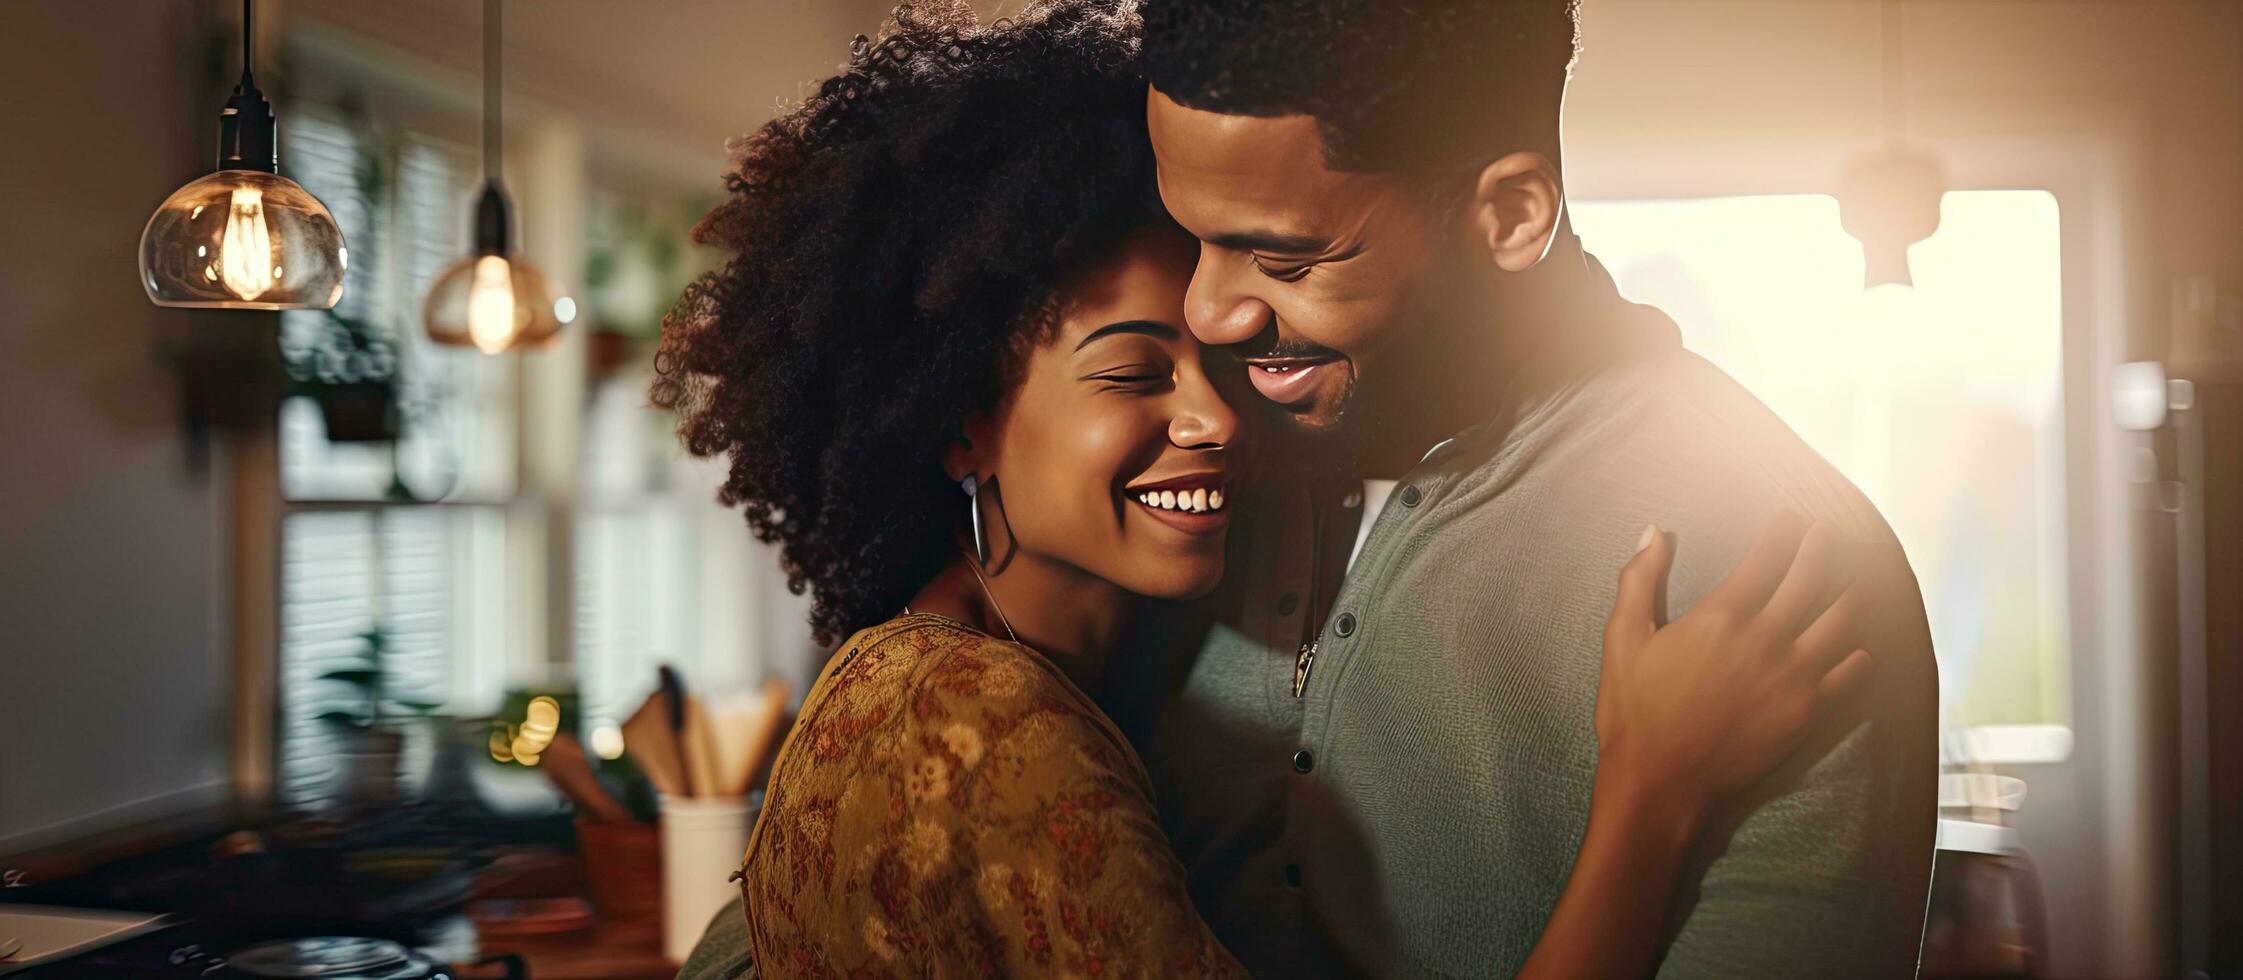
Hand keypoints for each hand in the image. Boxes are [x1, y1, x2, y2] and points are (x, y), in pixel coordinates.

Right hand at [1594, 512, 1873, 823]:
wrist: (1660, 782)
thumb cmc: (1634, 713)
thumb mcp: (1623, 639)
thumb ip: (1640, 580)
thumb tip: (1655, 533)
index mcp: (1720, 616)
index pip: (1766, 556)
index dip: (1783, 530)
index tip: (1790, 518)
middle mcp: (1764, 639)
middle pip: (1810, 578)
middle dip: (1822, 548)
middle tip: (1827, 534)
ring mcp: (1791, 676)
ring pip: (1839, 620)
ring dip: (1848, 593)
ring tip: (1852, 579)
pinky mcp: (1805, 712)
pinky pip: (1848, 675)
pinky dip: (1858, 656)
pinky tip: (1859, 648)